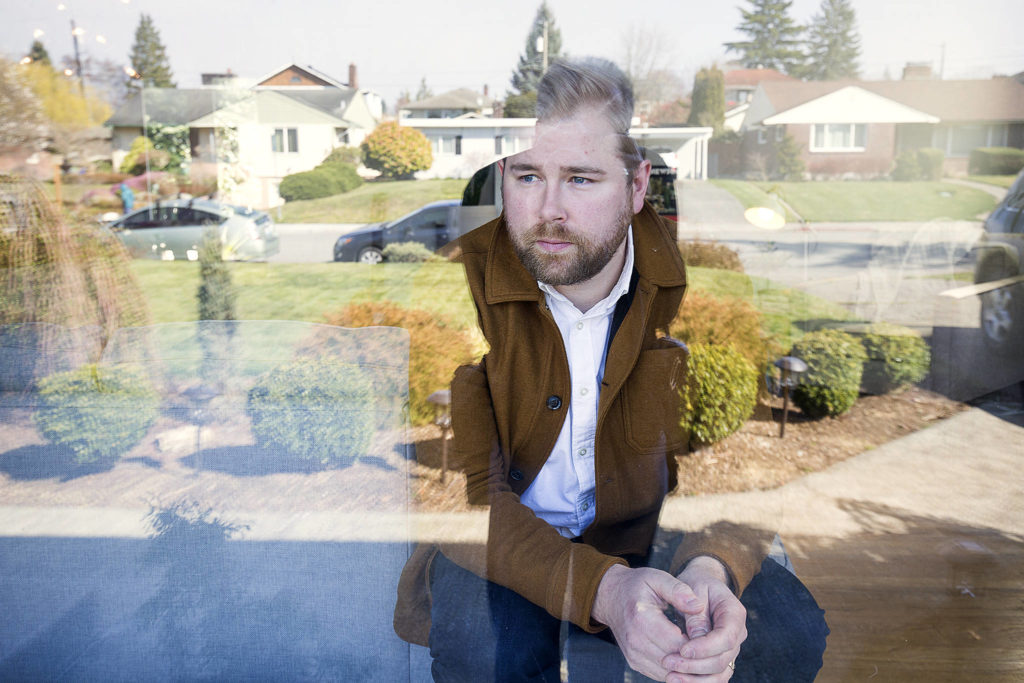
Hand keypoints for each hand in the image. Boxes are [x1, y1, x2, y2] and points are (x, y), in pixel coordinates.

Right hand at [591, 564, 708, 680]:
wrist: (610, 597)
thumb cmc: (636, 585)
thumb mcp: (657, 578)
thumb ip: (678, 590)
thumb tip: (699, 606)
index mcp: (642, 620)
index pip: (678, 644)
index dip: (700, 645)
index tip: (714, 635)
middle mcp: (635, 642)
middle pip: (675, 662)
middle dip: (697, 659)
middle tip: (714, 648)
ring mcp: (634, 656)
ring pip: (670, 673)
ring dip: (689, 668)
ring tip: (703, 653)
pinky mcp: (635, 663)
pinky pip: (662, 674)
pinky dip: (678, 670)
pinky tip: (689, 656)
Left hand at [660, 557, 746, 681]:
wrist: (700, 585)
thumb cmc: (695, 584)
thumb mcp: (693, 588)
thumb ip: (694, 613)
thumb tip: (694, 638)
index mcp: (734, 613)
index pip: (726, 637)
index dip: (705, 648)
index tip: (682, 649)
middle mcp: (737, 634)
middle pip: (722, 660)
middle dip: (694, 666)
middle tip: (668, 662)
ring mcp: (730, 649)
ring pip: (719, 674)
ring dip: (694, 680)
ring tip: (670, 677)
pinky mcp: (719, 658)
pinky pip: (712, 677)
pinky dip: (695, 681)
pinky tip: (675, 680)